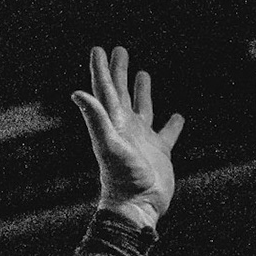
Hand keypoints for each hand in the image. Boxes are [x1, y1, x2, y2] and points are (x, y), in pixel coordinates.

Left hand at [71, 46, 184, 230]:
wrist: (138, 207)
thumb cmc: (123, 178)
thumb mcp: (109, 145)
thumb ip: (95, 118)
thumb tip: (77, 93)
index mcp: (114, 123)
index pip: (105, 90)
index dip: (101, 70)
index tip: (98, 49)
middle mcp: (126, 128)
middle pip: (120, 94)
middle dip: (118, 72)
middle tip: (119, 50)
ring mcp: (143, 140)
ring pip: (143, 109)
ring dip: (141, 91)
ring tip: (143, 73)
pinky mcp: (160, 153)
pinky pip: (167, 134)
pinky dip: (173, 124)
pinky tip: (178, 116)